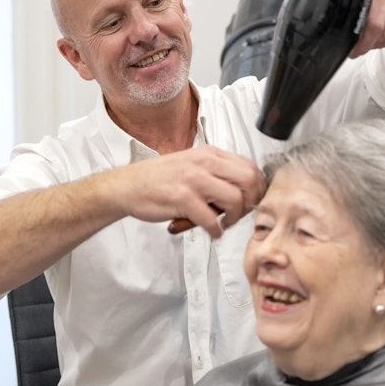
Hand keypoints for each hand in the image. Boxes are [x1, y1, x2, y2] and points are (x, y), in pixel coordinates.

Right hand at [113, 145, 266, 237]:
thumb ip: (216, 171)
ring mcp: (193, 180)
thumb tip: (242, 188)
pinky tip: (211, 231)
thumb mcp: (191, 164)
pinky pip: (211, 219)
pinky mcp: (182, 198)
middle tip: (241, 213)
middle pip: (249, 180)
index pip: (249, 166)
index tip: (250, 201)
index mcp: (209, 154)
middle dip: (251, 202)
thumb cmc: (159, 179)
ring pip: (235, 199)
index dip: (257, 187)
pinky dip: (216, 230)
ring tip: (224, 223)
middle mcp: (204, 163)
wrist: (127, 186)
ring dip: (234, 218)